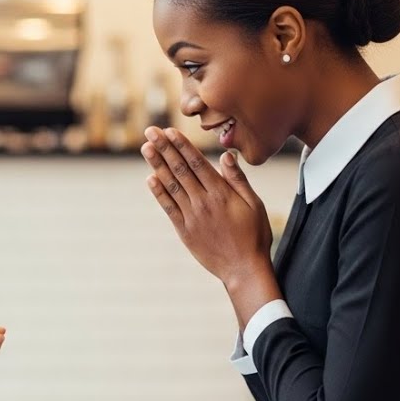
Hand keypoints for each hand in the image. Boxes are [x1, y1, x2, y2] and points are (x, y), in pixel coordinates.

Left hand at [141, 126, 272, 289]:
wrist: (244, 269)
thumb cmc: (253, 236)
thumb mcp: (253, 204)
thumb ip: (238, 180)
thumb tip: (226, 156)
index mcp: (221, 193)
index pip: (197, 163)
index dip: (182, 145)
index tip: (169, 131)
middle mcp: (203, 202)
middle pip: (180, 170)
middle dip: (164, 148)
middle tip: (150, 132)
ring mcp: (192, 216)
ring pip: (171, 185)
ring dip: (157, 165)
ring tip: (146, 148)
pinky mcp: (184, 231)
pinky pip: (168, 208)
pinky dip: (159, 192)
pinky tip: (150, 178)